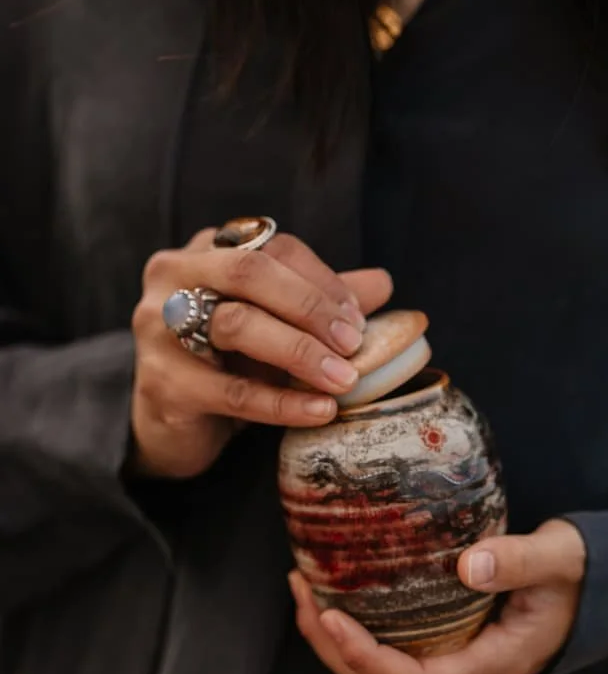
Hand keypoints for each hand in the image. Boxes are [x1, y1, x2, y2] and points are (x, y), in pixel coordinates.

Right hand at [131, 228, 392, 477]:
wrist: (173, 426)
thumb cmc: (227, 362)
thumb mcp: (277, 326)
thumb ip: (320, 301)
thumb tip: (383, 282)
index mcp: (206, 251)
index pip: (272, 246)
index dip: (321, 278)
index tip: (358, 315)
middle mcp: (173, 277)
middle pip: (248, 271)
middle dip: (310, 306)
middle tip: (354, 342)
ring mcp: (158, 328)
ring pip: (236, 325)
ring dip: (300, 351)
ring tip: (344, 378)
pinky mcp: (162, 383)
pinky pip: (232, 390)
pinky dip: (282, 402)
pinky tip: (320, 410)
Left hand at [290, 519, 585, 673]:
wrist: (582, 581)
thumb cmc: (572, 574)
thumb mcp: (556, 560)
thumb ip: (518, 562)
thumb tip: (467, 566)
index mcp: (488, 662)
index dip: (365, 656)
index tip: (328, 617)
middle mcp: (459, 667)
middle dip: (330, 645)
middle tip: (301, 590)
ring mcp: (446, 653)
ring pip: (375, 666)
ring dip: (330, 634)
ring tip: (302, 583)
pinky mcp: (437, 634)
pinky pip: (385, 639)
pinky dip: (351, 618)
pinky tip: (332, 581)